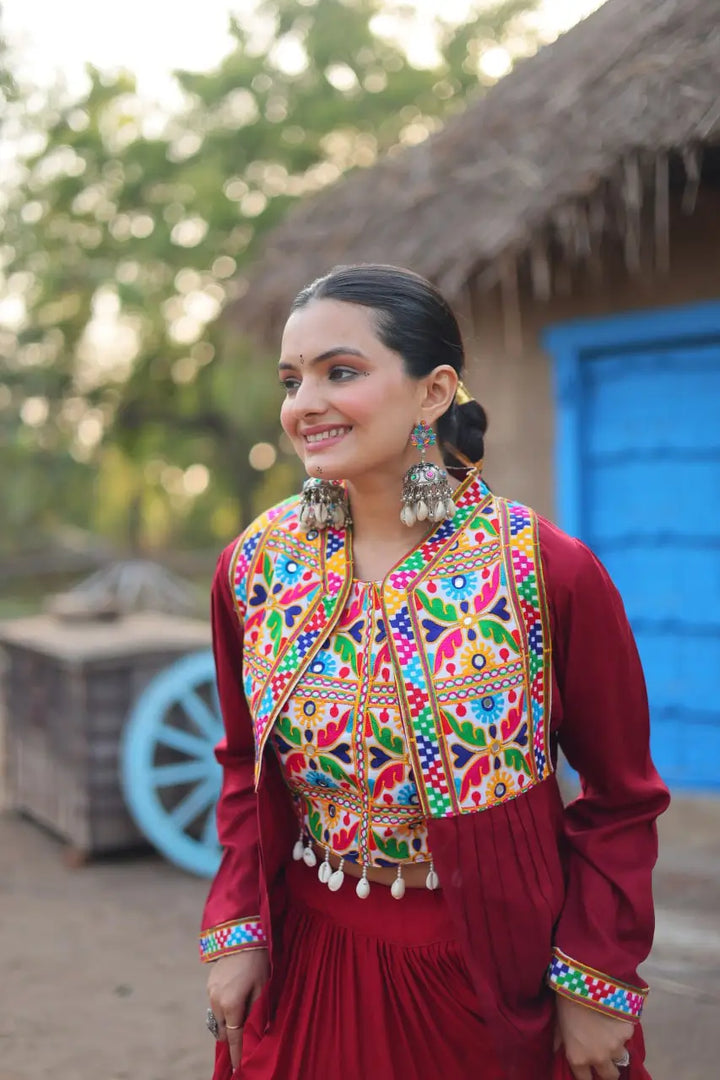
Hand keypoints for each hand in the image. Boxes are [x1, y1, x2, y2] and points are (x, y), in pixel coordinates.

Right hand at [207, 949, 269, 1069]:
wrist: (241, 936)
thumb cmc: (257, 963)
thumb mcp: (262, 990)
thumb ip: (257, 1013)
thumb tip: (256, 1032)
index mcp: (231, 1006)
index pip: (233, 1038)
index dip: (236, 1054)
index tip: (237, 1069)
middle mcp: (216, 1002)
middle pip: (222, 1031)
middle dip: (231, 1037)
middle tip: (243, 1038)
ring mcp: (210, 992)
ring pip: (217, 1018)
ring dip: (227, 1021)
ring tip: (240, 1016)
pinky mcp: (209, 984)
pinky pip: (215, 1004)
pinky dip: (223, 1008)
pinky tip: (235, 998)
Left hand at [554, 994, 633, 1079]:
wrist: (584, 981)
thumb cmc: (565, 1002)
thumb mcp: (558, 1026)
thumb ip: (561, 1044)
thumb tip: (559, 1053)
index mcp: (578, 1058)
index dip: (588, 1075)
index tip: (590, 1070)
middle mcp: (598, 1058)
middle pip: (610, 1076)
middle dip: (608, 1069)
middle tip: (605, 1056)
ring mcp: (616, 1046)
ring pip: (621, 1056)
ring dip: (616, 1047)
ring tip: (608, 1030)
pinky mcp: (628, 1032)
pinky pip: (627, 1036)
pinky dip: (622, 1029)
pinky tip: (614, 1015)